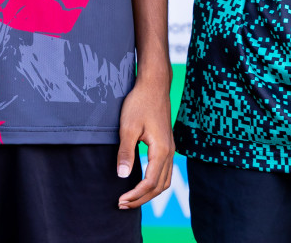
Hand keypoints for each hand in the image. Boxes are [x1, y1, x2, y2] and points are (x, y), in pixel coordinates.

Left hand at [116, 71, 173, 208]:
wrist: (154, 85)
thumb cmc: (139, 103)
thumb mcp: (128, 127)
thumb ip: (126, 152)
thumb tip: (122, 176)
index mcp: (161, 151)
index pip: (150, 183)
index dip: (135, 195)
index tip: (120, 200)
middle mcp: (169, 153)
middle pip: (159, 187)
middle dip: (141, 199)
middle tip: (122, 204)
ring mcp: (170, 149)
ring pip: (164, 181)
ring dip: (148, 193)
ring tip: (131, 198)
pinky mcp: (167, 145)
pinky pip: (165, 172)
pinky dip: (154, 184)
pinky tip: (141, 184)